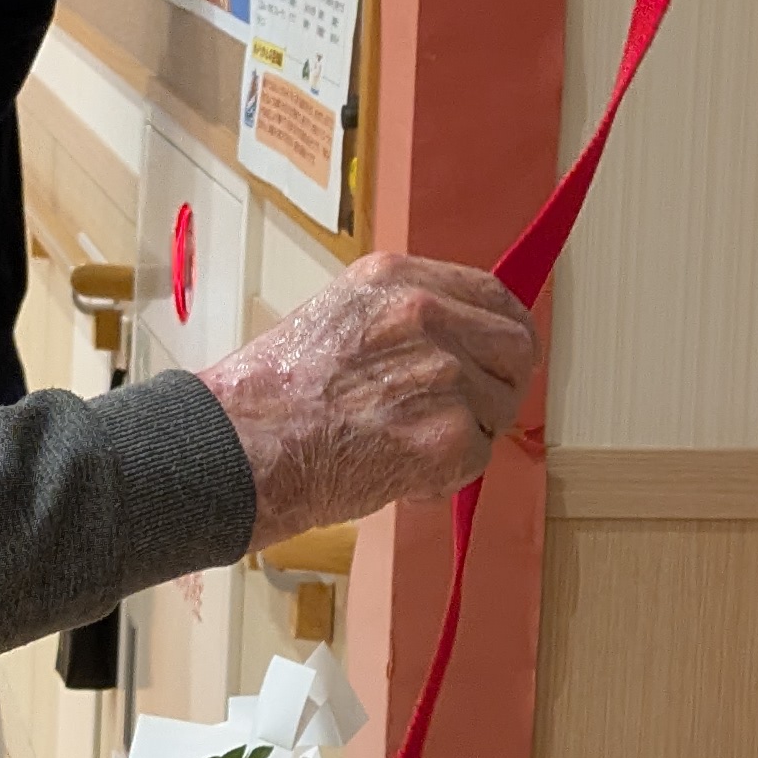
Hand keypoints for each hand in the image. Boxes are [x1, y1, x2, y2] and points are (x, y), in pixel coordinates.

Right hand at [205, 253, 542, 544]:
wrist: (241, 447)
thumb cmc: (273, 394)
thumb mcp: (339, 316)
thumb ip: (403, 318)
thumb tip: (460, 340)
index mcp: (397, 280)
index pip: (493, 293)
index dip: (506, 328)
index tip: (504, 353)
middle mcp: (424, 316)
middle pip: (516, 347)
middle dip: (503, 383)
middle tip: (473, 411)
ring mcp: (441, 376)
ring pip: (499, 409)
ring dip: (466, 435)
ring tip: (405, 444)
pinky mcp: (447, 437)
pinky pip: (477, 459)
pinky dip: (445, 477)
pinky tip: (398, 473)